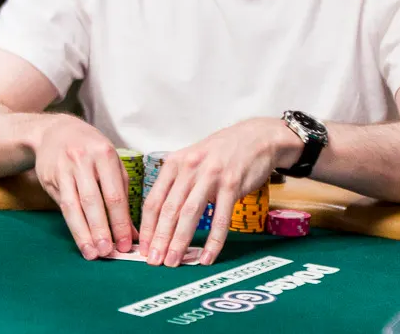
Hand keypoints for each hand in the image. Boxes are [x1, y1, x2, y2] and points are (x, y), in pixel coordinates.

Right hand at [33, 114, 134, 259]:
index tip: (126, 243)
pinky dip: (72, 225)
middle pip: (93, 201)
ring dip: (84, 232)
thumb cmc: (90, 149)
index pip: (114, 193)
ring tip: (92, 253)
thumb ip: (121, 193)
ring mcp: (64, 168)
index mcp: (105, 154)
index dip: (121, 221)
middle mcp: (83, 160)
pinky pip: (62, 205)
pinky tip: (80, 239)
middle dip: (102, 229)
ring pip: (74, 205)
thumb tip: (133, 231)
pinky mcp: (49, 177)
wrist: (56, 131)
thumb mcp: (110, 162)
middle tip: (108, 252)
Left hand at [138, 118, 295, 266]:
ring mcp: (211, 176)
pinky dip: (213, 241)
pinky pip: (220, 218)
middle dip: (159, 238)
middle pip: (169, 209)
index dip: (146, 227)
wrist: (256, 137)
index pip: (154, 200)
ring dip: (179, 241)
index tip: (142, 247)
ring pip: (190, 214)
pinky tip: (206, 257)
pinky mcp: (232, 185)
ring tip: (173, 262)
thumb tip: (161, 219)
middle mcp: (190, 168)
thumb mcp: (192, 160)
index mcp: (175, 163)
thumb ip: (177, 184)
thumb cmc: (221, 152)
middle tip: (154, 260)